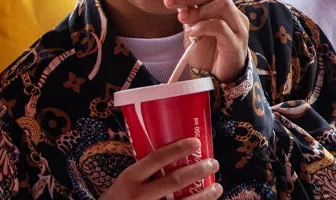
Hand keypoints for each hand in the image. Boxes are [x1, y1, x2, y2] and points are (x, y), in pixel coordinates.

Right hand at [102, 138, 220, 199]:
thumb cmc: (119, 198)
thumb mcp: (125, 181)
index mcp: (130, 178)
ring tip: (217, 187)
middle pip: (174, 181)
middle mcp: (139, 195)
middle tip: (213, 163)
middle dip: (197, 171)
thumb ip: (144, 171)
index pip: (157, 158)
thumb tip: (175, 153)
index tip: (197, 142)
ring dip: (204, 195)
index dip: (178, 149)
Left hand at [164, 0, 249, 82]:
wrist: (218, 80)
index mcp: (225, 8)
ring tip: (182, 19)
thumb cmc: (207, 54)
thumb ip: (189, 14)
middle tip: (169, 1)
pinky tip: (192, 33)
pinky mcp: (236, 44)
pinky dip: (203, 26)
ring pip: (223, 5)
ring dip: (198, 10)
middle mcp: (235, 14)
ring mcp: (238, 28)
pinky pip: (221, 27)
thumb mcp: (193, 30)